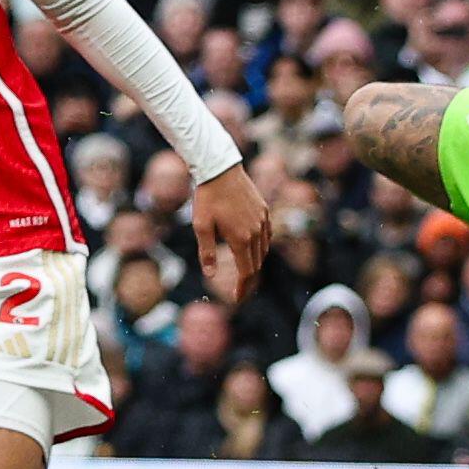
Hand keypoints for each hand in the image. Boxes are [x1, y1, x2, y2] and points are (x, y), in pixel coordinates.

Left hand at [190, 164, 272, 303]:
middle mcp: (256, 232)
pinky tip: (254, 250)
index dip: (243, 288)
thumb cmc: (207, 197)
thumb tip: (210, 276)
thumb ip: (206, 252)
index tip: (237, 300)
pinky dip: (262, 248)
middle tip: (242, 293)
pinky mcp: (264, 210)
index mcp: (240, 239)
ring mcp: (262, 220)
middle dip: (250, 282)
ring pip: (263, 250)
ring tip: (246, 275)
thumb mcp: (201, 226)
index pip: (246, 272)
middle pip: (256, 264)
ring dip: (255, 265)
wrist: (220, 168)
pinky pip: (267, 235)